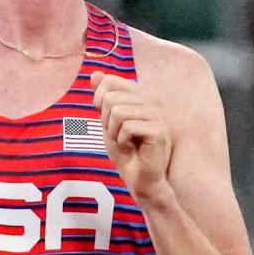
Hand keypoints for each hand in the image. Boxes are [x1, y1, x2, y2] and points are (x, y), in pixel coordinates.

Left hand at [90, 70, 170, 198]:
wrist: (140, 180)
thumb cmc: (126, 153)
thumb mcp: (109, 122)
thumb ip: (104, 98)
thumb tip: (95, 74)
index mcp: (142, 95)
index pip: (110, 81)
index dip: (100, 102)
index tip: (109, 122)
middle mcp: (153, 100)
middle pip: (111, 97)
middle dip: (107, 121)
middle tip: (119, 136)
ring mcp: (158, 114)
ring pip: (117, 111)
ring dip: (114, 132)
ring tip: (126, 142)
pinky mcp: (158, 130)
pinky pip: (126, 127)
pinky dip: (122, 141)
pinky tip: (133, 148)